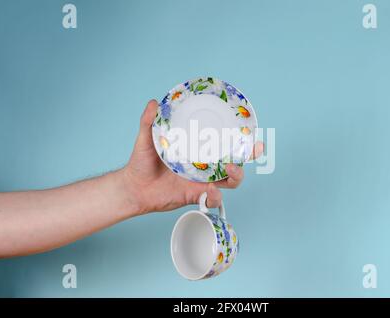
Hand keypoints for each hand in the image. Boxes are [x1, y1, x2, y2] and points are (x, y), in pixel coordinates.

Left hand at [119, 100, 263, 214]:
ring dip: (236, 174)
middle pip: (235, 160)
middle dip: (249, 155)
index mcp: (198, 149)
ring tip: (230, 168)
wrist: (133, 187)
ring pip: (230, 180)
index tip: (251, 131)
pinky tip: (210, 190)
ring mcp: (202, 181)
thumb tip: (153, 102)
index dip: (240, 138)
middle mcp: (204, 165)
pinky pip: (212, 199)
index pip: (223, 142)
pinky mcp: (196, 196)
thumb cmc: (142, 162)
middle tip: (255, 148)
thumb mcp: (146, 138)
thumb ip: (149, 121)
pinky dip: (215, 196)